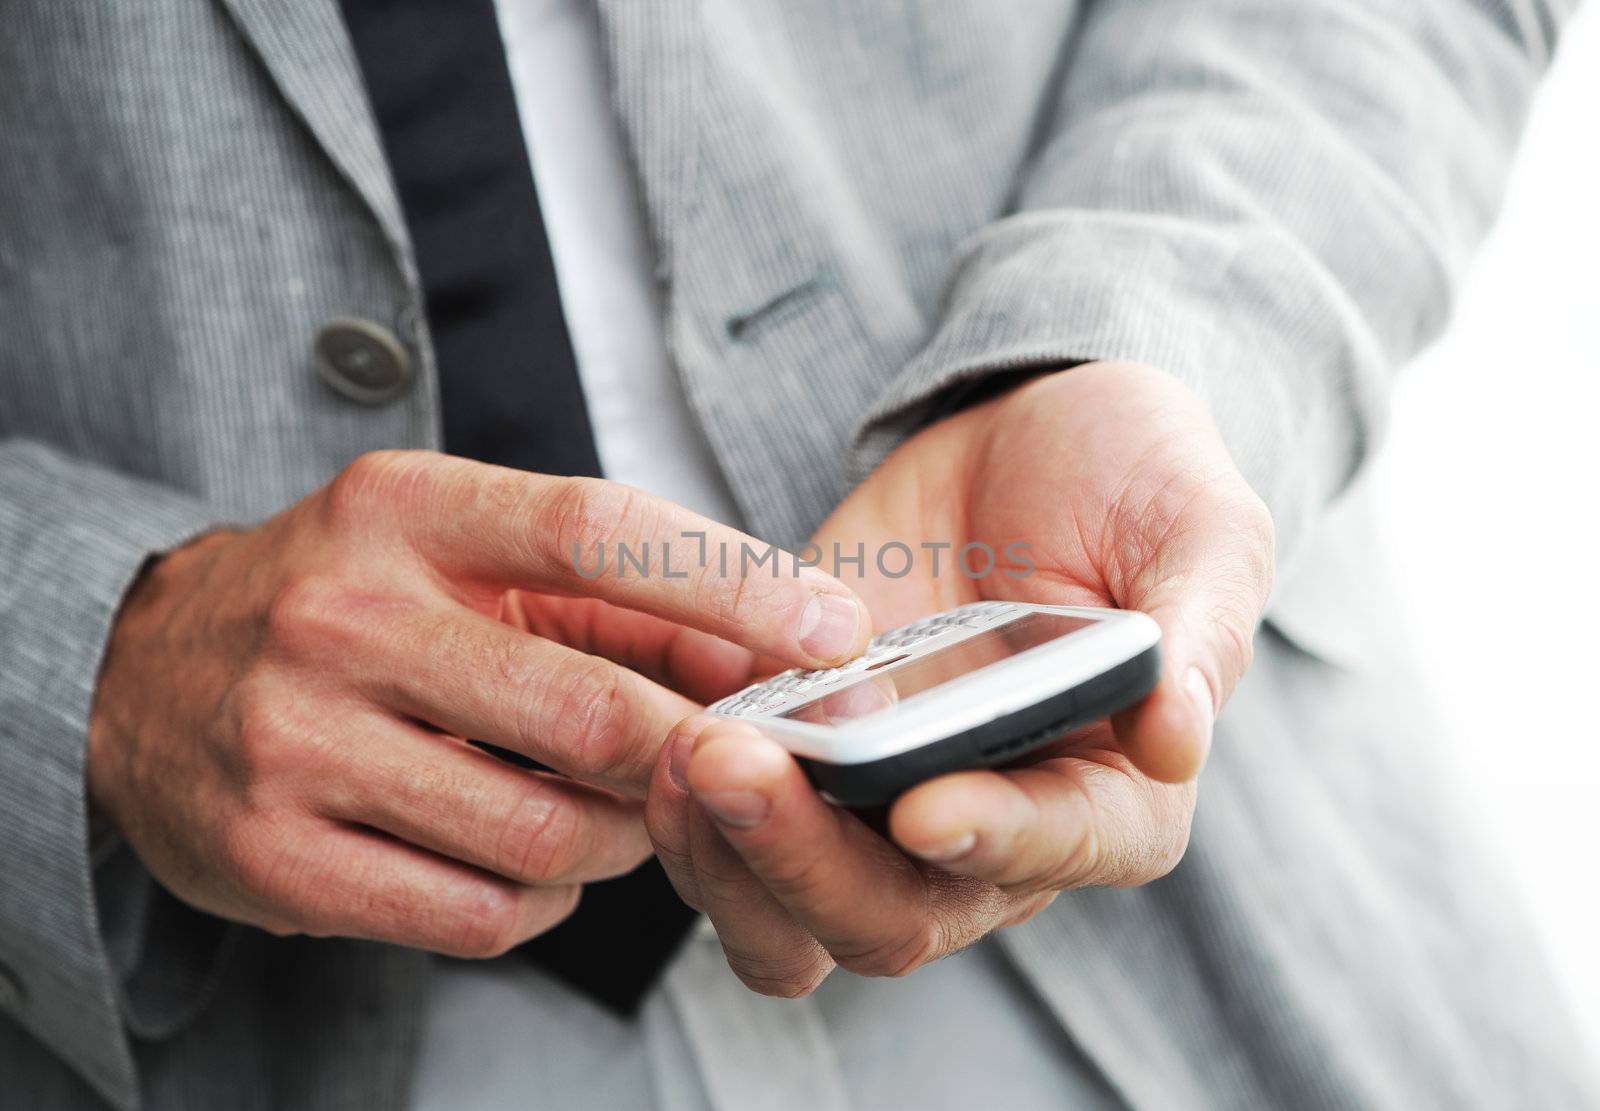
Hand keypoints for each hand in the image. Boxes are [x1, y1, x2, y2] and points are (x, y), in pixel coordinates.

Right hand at [88, 451, 869, 956]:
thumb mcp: (460, 551)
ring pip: (545, 833)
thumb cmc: (350, 601)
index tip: (835, 631)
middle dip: (696, 753)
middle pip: (589, 708)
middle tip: (738, 763)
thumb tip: (775, 655)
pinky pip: (478, 913)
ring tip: (619, 811)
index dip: (736, 585)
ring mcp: (296, 742)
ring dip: (623, 838)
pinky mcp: (275, 856)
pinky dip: (545, 901)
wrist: (142, 674)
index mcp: (405, 510)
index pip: (598, 529)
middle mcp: (342, 617)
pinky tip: (534, 863)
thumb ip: (614, 597)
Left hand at [645, 363, 1273, 992]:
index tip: (923, 805)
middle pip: (898, 916)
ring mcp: (880, 805)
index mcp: (1109, 793)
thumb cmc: (1135, 480)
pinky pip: (727, 836)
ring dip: (728, 859)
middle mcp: (990, 829)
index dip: (997, 841)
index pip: (1061, 849)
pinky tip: (661, 732)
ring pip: (794, 911)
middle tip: (737, 768)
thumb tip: (1177, 738)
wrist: (1022, 436)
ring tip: (686, 754)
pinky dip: (686, 814)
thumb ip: (1200, 630)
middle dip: (810, 862)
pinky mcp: (800, 759)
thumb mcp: (1200, 528)